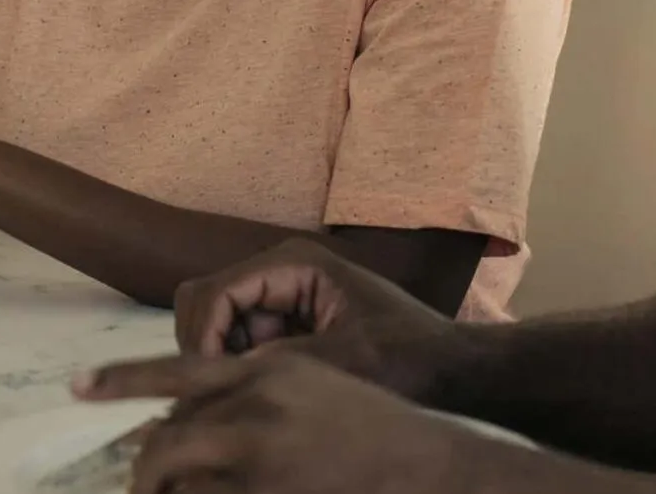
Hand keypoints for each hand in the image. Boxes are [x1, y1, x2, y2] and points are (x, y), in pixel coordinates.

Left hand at [75, 350, 518, 493]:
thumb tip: (191, 416)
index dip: (120, 380)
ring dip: (167, 491)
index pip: (176, 372)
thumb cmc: (381, 427)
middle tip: (142, 488)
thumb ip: (256, 388)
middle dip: (148, 470)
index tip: (76, 389)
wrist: (435, 466)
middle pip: (167, 439)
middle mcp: (257, 408)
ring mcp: (260, 458)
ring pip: (179, 475)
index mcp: (267, 371)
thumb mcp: (317, 381)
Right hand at [173, 238, 465, 401]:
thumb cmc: (407, 357)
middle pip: (206, 299)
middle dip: (205, 344)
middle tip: (221, 391)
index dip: (204, 338)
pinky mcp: (288, 318)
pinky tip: (262, 388)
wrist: (451, 367)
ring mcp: (283, 293)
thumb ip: (279, 360)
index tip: (212, 384)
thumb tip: (221, 376)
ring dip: (222, 355)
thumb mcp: (344, 360)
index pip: (215, 292)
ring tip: (246, 392)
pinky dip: (239, 361)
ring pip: (217, 320)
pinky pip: (240, 336)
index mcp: (295, 263)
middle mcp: (282, 268)